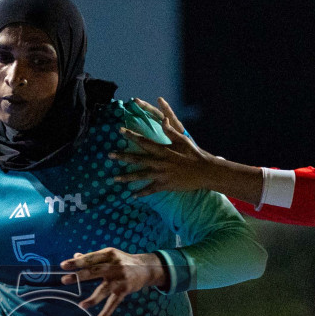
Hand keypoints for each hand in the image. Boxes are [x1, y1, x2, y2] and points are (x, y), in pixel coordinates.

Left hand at [59, 248, 165, 315]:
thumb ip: (93, 257)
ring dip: (93, 299)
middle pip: (94, 272)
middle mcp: (114, 265)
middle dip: (79, 276)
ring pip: (104, 290)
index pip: (90, 258)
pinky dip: (106, 312)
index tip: (63, 266)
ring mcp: (120, 279)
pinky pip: (114, 303)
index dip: (77, 262)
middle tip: (64, 280)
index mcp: (109, 254)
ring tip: (81, 305)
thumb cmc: (123, 261)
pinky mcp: (125, 290)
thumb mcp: (110, 255)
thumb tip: (75, 256)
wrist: (146, 268)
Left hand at [109, 97, 230, 197]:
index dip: (131, 135)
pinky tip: (132, 195)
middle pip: (137, 159)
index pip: (144, 141)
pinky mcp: (166, 185)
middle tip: (109, 155)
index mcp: (163, 150)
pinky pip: (151, 190)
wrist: (204, 171)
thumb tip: (163, 120)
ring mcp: (162, 175)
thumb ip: (170, 131)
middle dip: (122, 156)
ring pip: (141, 176)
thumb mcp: (182, 140)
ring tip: (114, 179)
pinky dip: (142, 193)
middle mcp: (159, 162)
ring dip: (126, 178)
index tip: (120, 131)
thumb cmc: (194, 154)